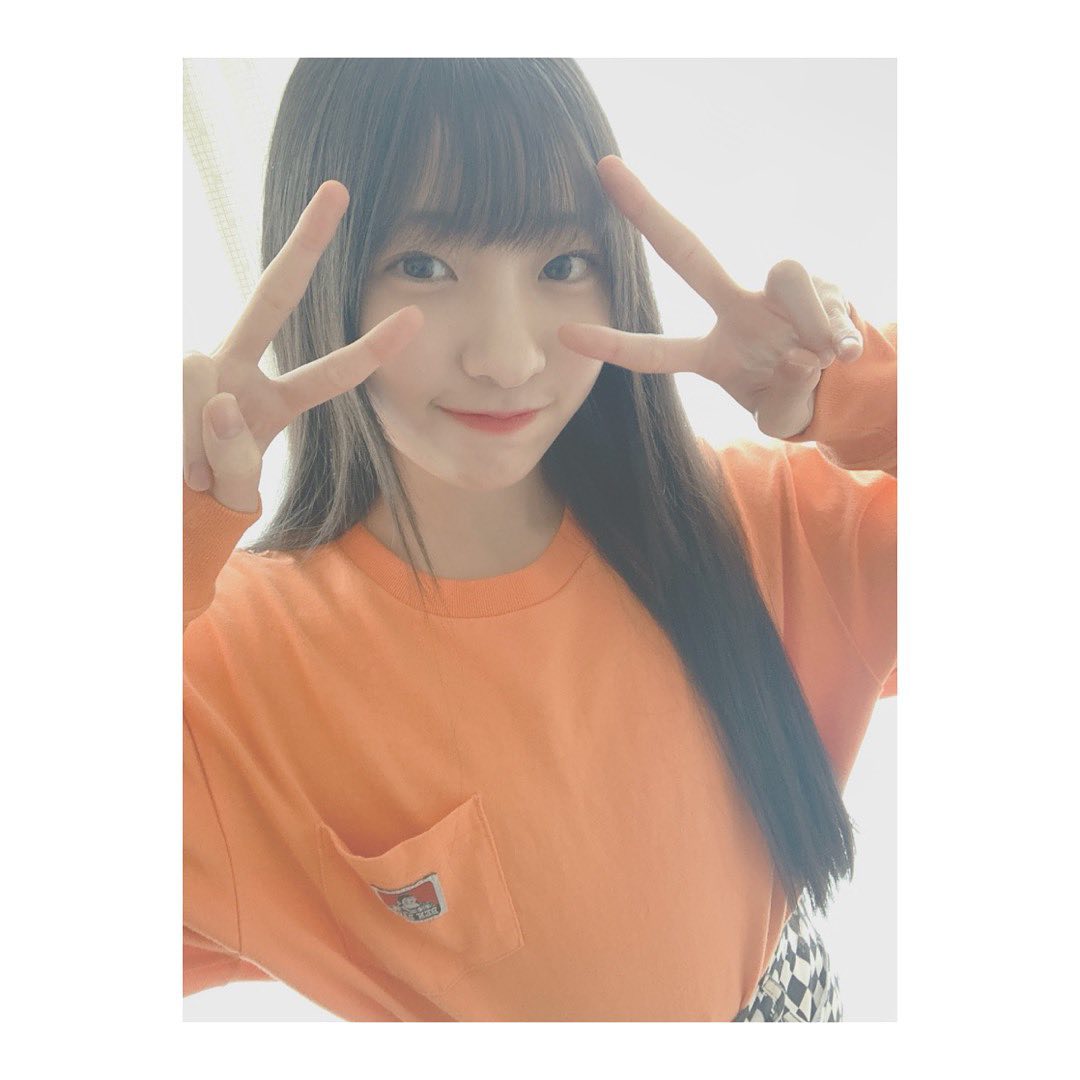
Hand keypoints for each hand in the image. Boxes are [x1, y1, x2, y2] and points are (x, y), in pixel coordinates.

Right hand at [183, 181, 422, 511]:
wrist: (147, 506)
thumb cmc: (194, 506)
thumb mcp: (231, 497)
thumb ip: (235, 461)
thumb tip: (223, 401)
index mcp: (272, 404)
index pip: (328, 375)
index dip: (371, 351)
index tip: (417, 315)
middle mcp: (238, 371)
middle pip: (274, 298)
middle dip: (306, 245)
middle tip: (339, 190)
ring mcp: (199, 366)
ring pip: (208, 387)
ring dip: (195, 445)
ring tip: (183, 472)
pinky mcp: (165, 375)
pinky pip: (176, 399)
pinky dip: (172, 435)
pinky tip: (167, 452)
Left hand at [556, 156, 862, 438]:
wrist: (843, 385)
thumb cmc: (794, 396)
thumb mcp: (781, 414)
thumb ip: (786, 396)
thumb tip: (800, 354)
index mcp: (713, 354)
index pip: (656, 352)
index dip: (614, 346)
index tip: (565, 333)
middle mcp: (736, 313)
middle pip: (687, 254)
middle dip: (647, 212)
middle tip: (607, 168)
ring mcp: (775, 296)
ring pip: (786, 274)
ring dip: (810, 319)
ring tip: (825, 357)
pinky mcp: (819, 289)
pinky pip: (826, 299)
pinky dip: (837, 332)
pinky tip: (841, 354)